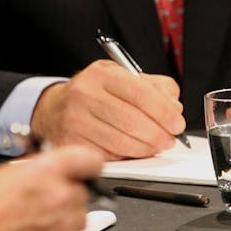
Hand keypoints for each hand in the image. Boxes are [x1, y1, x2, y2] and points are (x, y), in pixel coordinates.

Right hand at [0, 145, 103, 230]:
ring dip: (65, 218)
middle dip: (66, 195)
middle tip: (43, 202)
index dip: (86, 165)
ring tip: (36, 223)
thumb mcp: (6, 172)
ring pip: (80, 217)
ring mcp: (66, 225)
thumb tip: (52, 169)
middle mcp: (62, 195)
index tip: (84, 171)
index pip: (89, 160)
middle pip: (82, 191)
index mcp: (47, 170)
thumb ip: (37, 169)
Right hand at [31, 60, 183, 159]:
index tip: (177, 124)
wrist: (53, 108)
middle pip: (133, 121)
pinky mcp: (71, 143)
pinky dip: (126, 157)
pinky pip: (109, 157)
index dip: (164, 112)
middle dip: (159, 135)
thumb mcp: (122, 78)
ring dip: (146, 149)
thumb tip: (173, 108)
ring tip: (152, 146)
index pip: (140, 93)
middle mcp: (84, 94)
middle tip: (168, 139)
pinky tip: (130, 150)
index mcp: (101, 74)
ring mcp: (75, 120)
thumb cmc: (94, 94)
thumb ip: (154, 87)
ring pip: (123, 143)